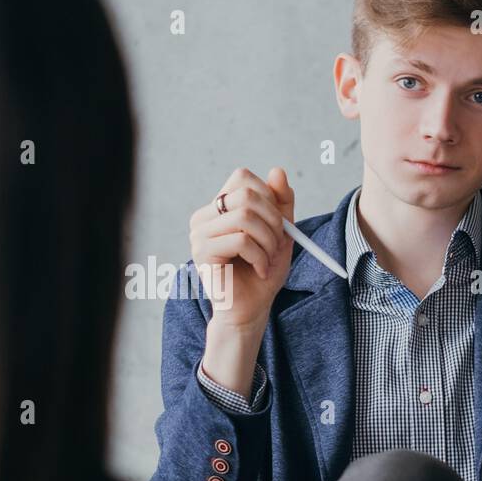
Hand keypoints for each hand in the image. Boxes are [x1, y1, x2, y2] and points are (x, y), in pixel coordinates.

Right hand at [188, 166, 294, 331]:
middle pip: (246, 195)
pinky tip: (261, 270)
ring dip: (268, 240)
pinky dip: (260, 256)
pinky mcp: (202, 252)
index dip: (268, 196)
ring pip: (245, 216)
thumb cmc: (263, 271)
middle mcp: (204, 216)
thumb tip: (278, 171)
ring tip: (269, 259)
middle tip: (277, 245)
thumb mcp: (281, 232)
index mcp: (218, 207)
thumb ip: (281, 202)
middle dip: (273, 221)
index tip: (277, 223)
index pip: (242, 177)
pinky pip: (240, 240)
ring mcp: (199, 233)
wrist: (251, 309)